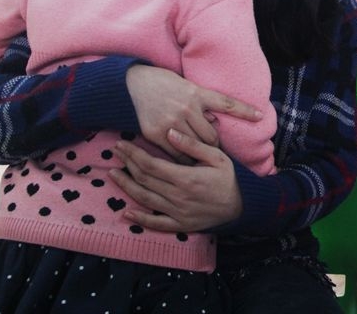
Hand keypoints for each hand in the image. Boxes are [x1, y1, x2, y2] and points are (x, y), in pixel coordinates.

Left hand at [109, 128, 242, 232]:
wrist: (244, 204)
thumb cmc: (230, 177)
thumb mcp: (217, 156)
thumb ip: (193, 145)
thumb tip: (170, 133)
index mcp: (186, 177)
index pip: (151, 164)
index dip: (134, 154)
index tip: (122, 144)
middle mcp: (178, 196)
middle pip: (144, 179)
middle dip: (127, 164)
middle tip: (115, 153)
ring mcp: (178, 212)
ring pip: (145, 199)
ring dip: (127, 186)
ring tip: (113, 175)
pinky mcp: (181, 224)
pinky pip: (156, 223)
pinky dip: (141, 219)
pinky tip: (127, 213)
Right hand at [126, 64, 261, 161]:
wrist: (131, 84)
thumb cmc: (161, 82)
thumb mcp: (185, 85)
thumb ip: (201, 103)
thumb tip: (214, 123)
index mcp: (196, 92)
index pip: (226, 103)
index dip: (245, 110)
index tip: (260, 116)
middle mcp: (187, 107)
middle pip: (211, 135)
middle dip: (213, 143)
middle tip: (212, 149)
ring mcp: (171, 121)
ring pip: (195, 146)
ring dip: (198, 153)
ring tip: (198, 157)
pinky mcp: (156, 132)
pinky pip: (175, 153)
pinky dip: (181, 158)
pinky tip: (182, 159)